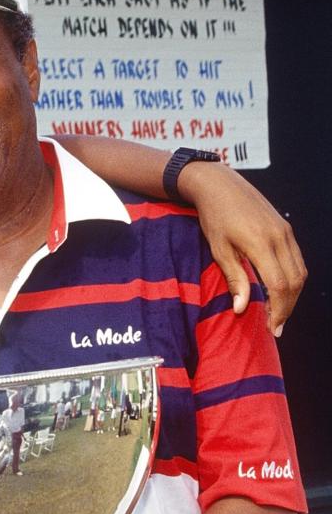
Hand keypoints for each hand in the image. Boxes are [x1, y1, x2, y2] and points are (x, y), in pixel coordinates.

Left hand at [180, 162, 306, 336]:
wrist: (220, 185)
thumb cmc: (213, 217)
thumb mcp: (218, 248)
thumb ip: (234, 278)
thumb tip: (242, 308)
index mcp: (260, 243)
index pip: (278, 285)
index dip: (278, 309)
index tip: (271, 328)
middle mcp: (279, 237)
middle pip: (294, 281)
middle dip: (287, 307)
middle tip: (276, 326)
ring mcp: (285, 232)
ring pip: (300, 271)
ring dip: (292, 295)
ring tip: (279, 313)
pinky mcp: (285, 228)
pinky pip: (296, 259)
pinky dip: (292, 278)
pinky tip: (281, 290)